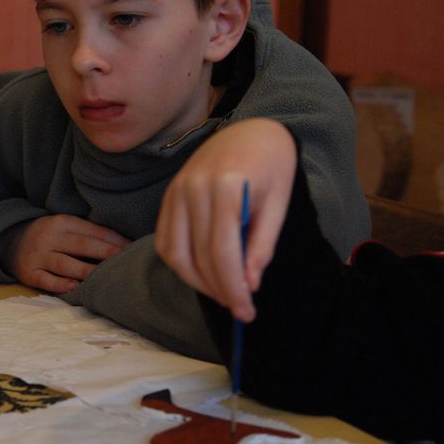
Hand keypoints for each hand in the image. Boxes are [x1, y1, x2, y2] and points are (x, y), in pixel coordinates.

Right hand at [2, 215, 130, 293]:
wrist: (9, 242)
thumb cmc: (48, 236)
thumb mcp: (64, 226)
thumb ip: (88, 233)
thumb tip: (123, 244)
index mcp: (61, 222)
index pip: (92, 231)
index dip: (114, 240)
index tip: (133, 249)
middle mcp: (49, 238)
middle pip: (82, 246)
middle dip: (107, 254)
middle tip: (127, 262)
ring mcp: (38, 256)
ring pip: (65, 264)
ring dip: (87, 271)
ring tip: (106, 278)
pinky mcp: (29, 273)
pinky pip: (46, 280)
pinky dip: (61, 284)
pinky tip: (76, 288)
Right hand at [154, 118, 295, 321]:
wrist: (251, 131)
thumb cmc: (272, 166)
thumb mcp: (279, 204)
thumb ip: (262, 245)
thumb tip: (249, 284)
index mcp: (226, 186)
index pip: (223, 252)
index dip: (234, 288)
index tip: (247, 311)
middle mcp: (193, 187)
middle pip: (198, 256)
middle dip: (219, 290)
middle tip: (239, 308)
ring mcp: (176, 190)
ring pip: (174, 252)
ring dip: (196, 281)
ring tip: (221, 292)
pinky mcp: (168, 195)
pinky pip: (164, 240)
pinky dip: (180, 263)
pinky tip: (202, 273)